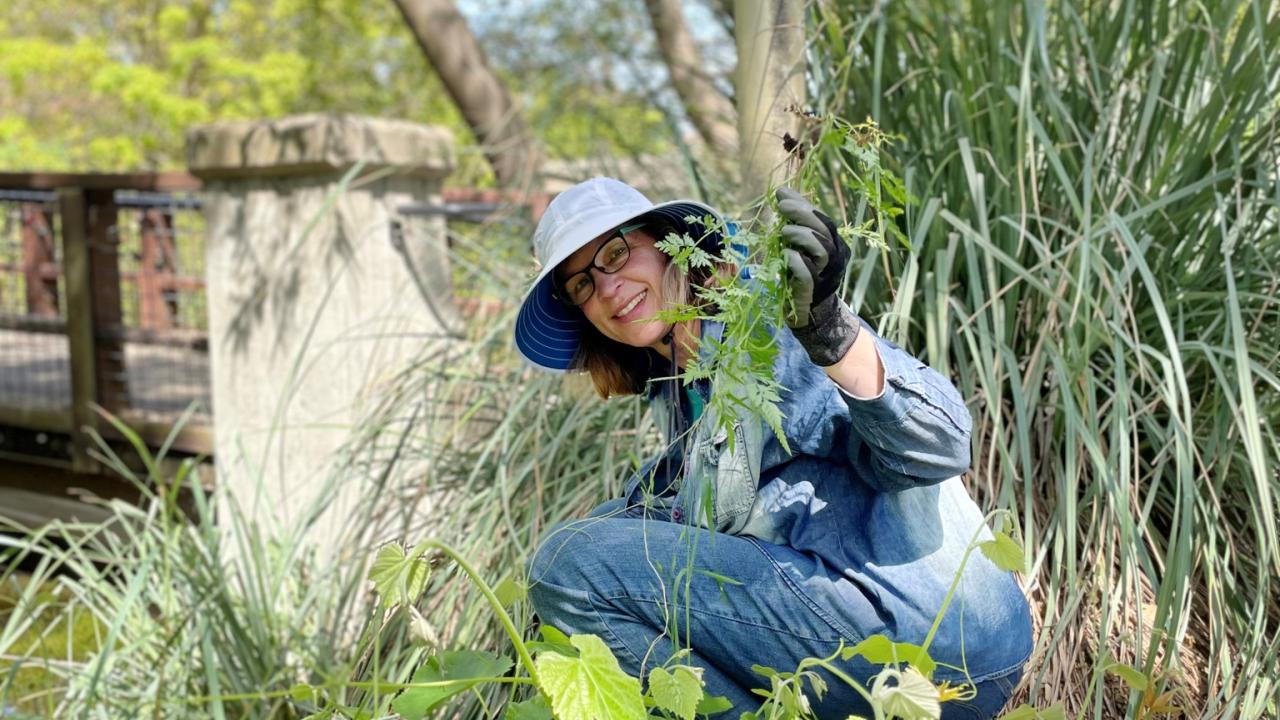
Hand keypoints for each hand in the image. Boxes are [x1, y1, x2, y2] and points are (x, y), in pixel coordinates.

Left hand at [776, 187, 860, 365]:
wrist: (807, 314)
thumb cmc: (800, 276)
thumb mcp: (798, 246)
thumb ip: (794, 223)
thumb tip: (782, 194)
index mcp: (834, 245)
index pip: (823, 220)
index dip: (804, 205)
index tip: (782, 195)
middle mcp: (835, 258)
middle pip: (825, 230)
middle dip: (803, 214)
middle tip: (782, 207)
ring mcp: (825, 275)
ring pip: (821, 249)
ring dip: (801, 235)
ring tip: (784, 232)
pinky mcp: (811, 291)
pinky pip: (807, 272)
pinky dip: (796, 260)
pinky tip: (785, 253)